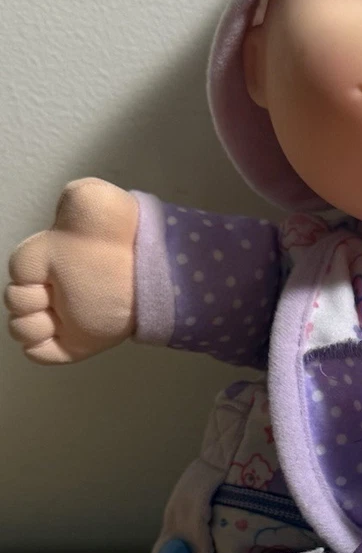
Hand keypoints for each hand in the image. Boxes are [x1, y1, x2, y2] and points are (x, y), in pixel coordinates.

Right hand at [5, 178, 138, 362]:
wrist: (155, 262)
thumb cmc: (122, 229)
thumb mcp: (91, 198)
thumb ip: (69, 200)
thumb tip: (60, 217)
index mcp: (50, 259)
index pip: (17, 273)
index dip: (25, 276)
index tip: (47, 272)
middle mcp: (55, 290)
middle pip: (16, 304)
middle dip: (27, 301)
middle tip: (57, 293)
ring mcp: (67, 317)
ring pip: (23, 330)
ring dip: (30, 326)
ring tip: (57, 318)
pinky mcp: (79, 342)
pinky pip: (42, 355)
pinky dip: (38, 349)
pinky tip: (57, 333)